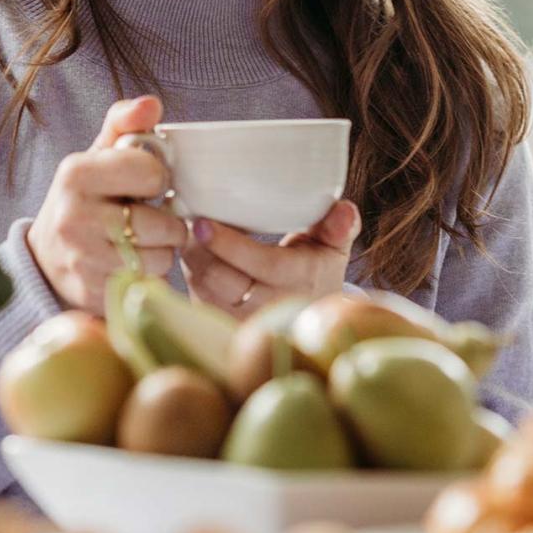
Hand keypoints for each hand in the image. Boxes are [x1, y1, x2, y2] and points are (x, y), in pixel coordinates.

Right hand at [26, 96, 187, 314]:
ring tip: (144, 239)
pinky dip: (149, 273)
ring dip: (162, 250)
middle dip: (167, 220)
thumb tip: (152, 104)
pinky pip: (148, 283)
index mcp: (76, 173)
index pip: (152, 173)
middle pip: (161, 223)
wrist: (46, 255)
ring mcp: (82, 260)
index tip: (144, 183)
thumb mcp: (99, 153)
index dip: (157, 178)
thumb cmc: (85, 196)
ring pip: (160, 258)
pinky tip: (134, 261)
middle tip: (151, 215)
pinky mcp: (92, 293)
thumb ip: (125, 122)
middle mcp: (74, 217)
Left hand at [180, 199, 360, 316]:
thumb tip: (344, 210)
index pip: (262, 265)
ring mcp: (240, 319)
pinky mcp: (219, 321)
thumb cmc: (315, 270)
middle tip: (189, 216)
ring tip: (189, 227)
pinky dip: (189, 269)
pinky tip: (191, 247)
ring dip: (191, 257)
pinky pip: (195, 296)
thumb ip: (338, 227)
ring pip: (204, 288)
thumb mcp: (331, 248)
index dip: (230, 245)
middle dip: (200, 248)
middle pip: (223, 280)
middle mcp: (268, 307)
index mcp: (298, 282)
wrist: (304, 315)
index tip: (203, 222)